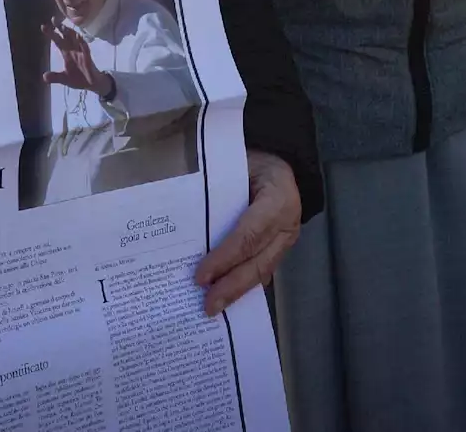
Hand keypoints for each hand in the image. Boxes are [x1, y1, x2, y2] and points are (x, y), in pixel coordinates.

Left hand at [42, 18, 112, 97]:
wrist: (92, 85)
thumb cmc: (78, 78)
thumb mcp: (64, 79)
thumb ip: (55, 77)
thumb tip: (44, 77)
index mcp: (66, 53)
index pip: (58, 41)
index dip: (51, 34)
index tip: (43, 26)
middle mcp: (73, 50)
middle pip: (66, 37)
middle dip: (60, 28)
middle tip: (53, 19)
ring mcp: (81, 53)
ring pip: (76, 40)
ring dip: (71, 33)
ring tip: (64, 26)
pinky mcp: (88, 59)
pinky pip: (85, 50)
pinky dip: (82, 43)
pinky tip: (79, 37)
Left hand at [195, 149, 300, 316]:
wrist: (275, 157)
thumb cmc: (247, 157)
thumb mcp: (233, 162)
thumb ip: (212, 187)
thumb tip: (177, 213)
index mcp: (277, 197)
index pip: (248, 234)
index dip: (224, 257)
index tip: (200, 277)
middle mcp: (287, 222)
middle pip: (257, 261)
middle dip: (231, 286)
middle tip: (207, 306)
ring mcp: (286, 237)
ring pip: (262, 270)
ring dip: (237, 291)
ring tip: (214, 308)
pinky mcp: (280, 245)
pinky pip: (262, 268)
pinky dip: (244, 285)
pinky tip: (228, 299)